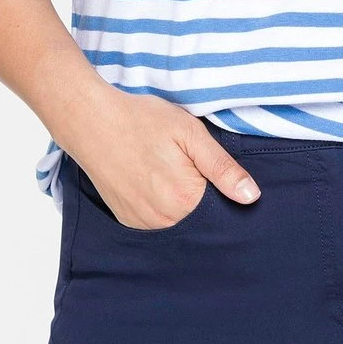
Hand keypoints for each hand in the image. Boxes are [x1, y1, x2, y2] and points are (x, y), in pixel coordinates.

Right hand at [52, 87, 260, 229]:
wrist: (91, 121)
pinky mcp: (128, 219)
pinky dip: (162, 208)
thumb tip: (252, 196)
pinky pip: (156, 222)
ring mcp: (143, 223)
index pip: (222, 210)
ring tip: (168, 171)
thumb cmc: (142, 120)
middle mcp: (164, 220)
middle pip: (200, 218)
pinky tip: (155, 182)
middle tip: (186, 166)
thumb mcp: (190, 133)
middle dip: (203, 199)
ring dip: (181, 204)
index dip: (223, 191)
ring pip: (178, 222)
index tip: (212, 172)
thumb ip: (222, 167)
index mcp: (185, 198)